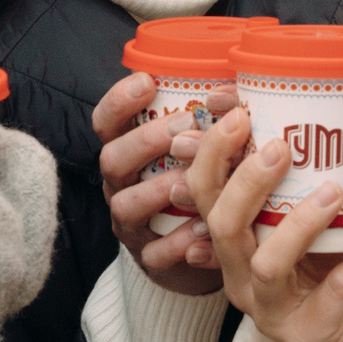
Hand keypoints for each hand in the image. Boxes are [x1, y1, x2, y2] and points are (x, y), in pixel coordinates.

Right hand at [93, 71, 236, 297]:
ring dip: (158, 190)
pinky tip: (204, 229)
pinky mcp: (150, 259)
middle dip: (145, 141)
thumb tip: (236, 91)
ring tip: (192, 180)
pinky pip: (155, 252)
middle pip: (112, 160)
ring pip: (126, 206)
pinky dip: (179, 241)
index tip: (147, 82)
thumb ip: (206, 124)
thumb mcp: (196, 151)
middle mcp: (122, 186)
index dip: (118, 101)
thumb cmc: (199, 186)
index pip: (106, 122)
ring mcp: (132, 224)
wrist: (196, 255)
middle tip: (183, 126)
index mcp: (129, 153)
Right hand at [185, 105, 342, 341]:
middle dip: (247, 183)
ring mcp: (271, 311)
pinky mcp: (308, 335)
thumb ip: (298, 185)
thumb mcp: (307, 226)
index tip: (240, 116)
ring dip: (299, 223)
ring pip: (266, 264)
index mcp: (233, 245)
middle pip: (223, 227)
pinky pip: (331, 295)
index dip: (213, 156)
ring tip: (333, 192)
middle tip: (281, 147)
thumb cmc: (329, 272)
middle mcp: (240, 279)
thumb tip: (305, 119)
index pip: (202, 196)